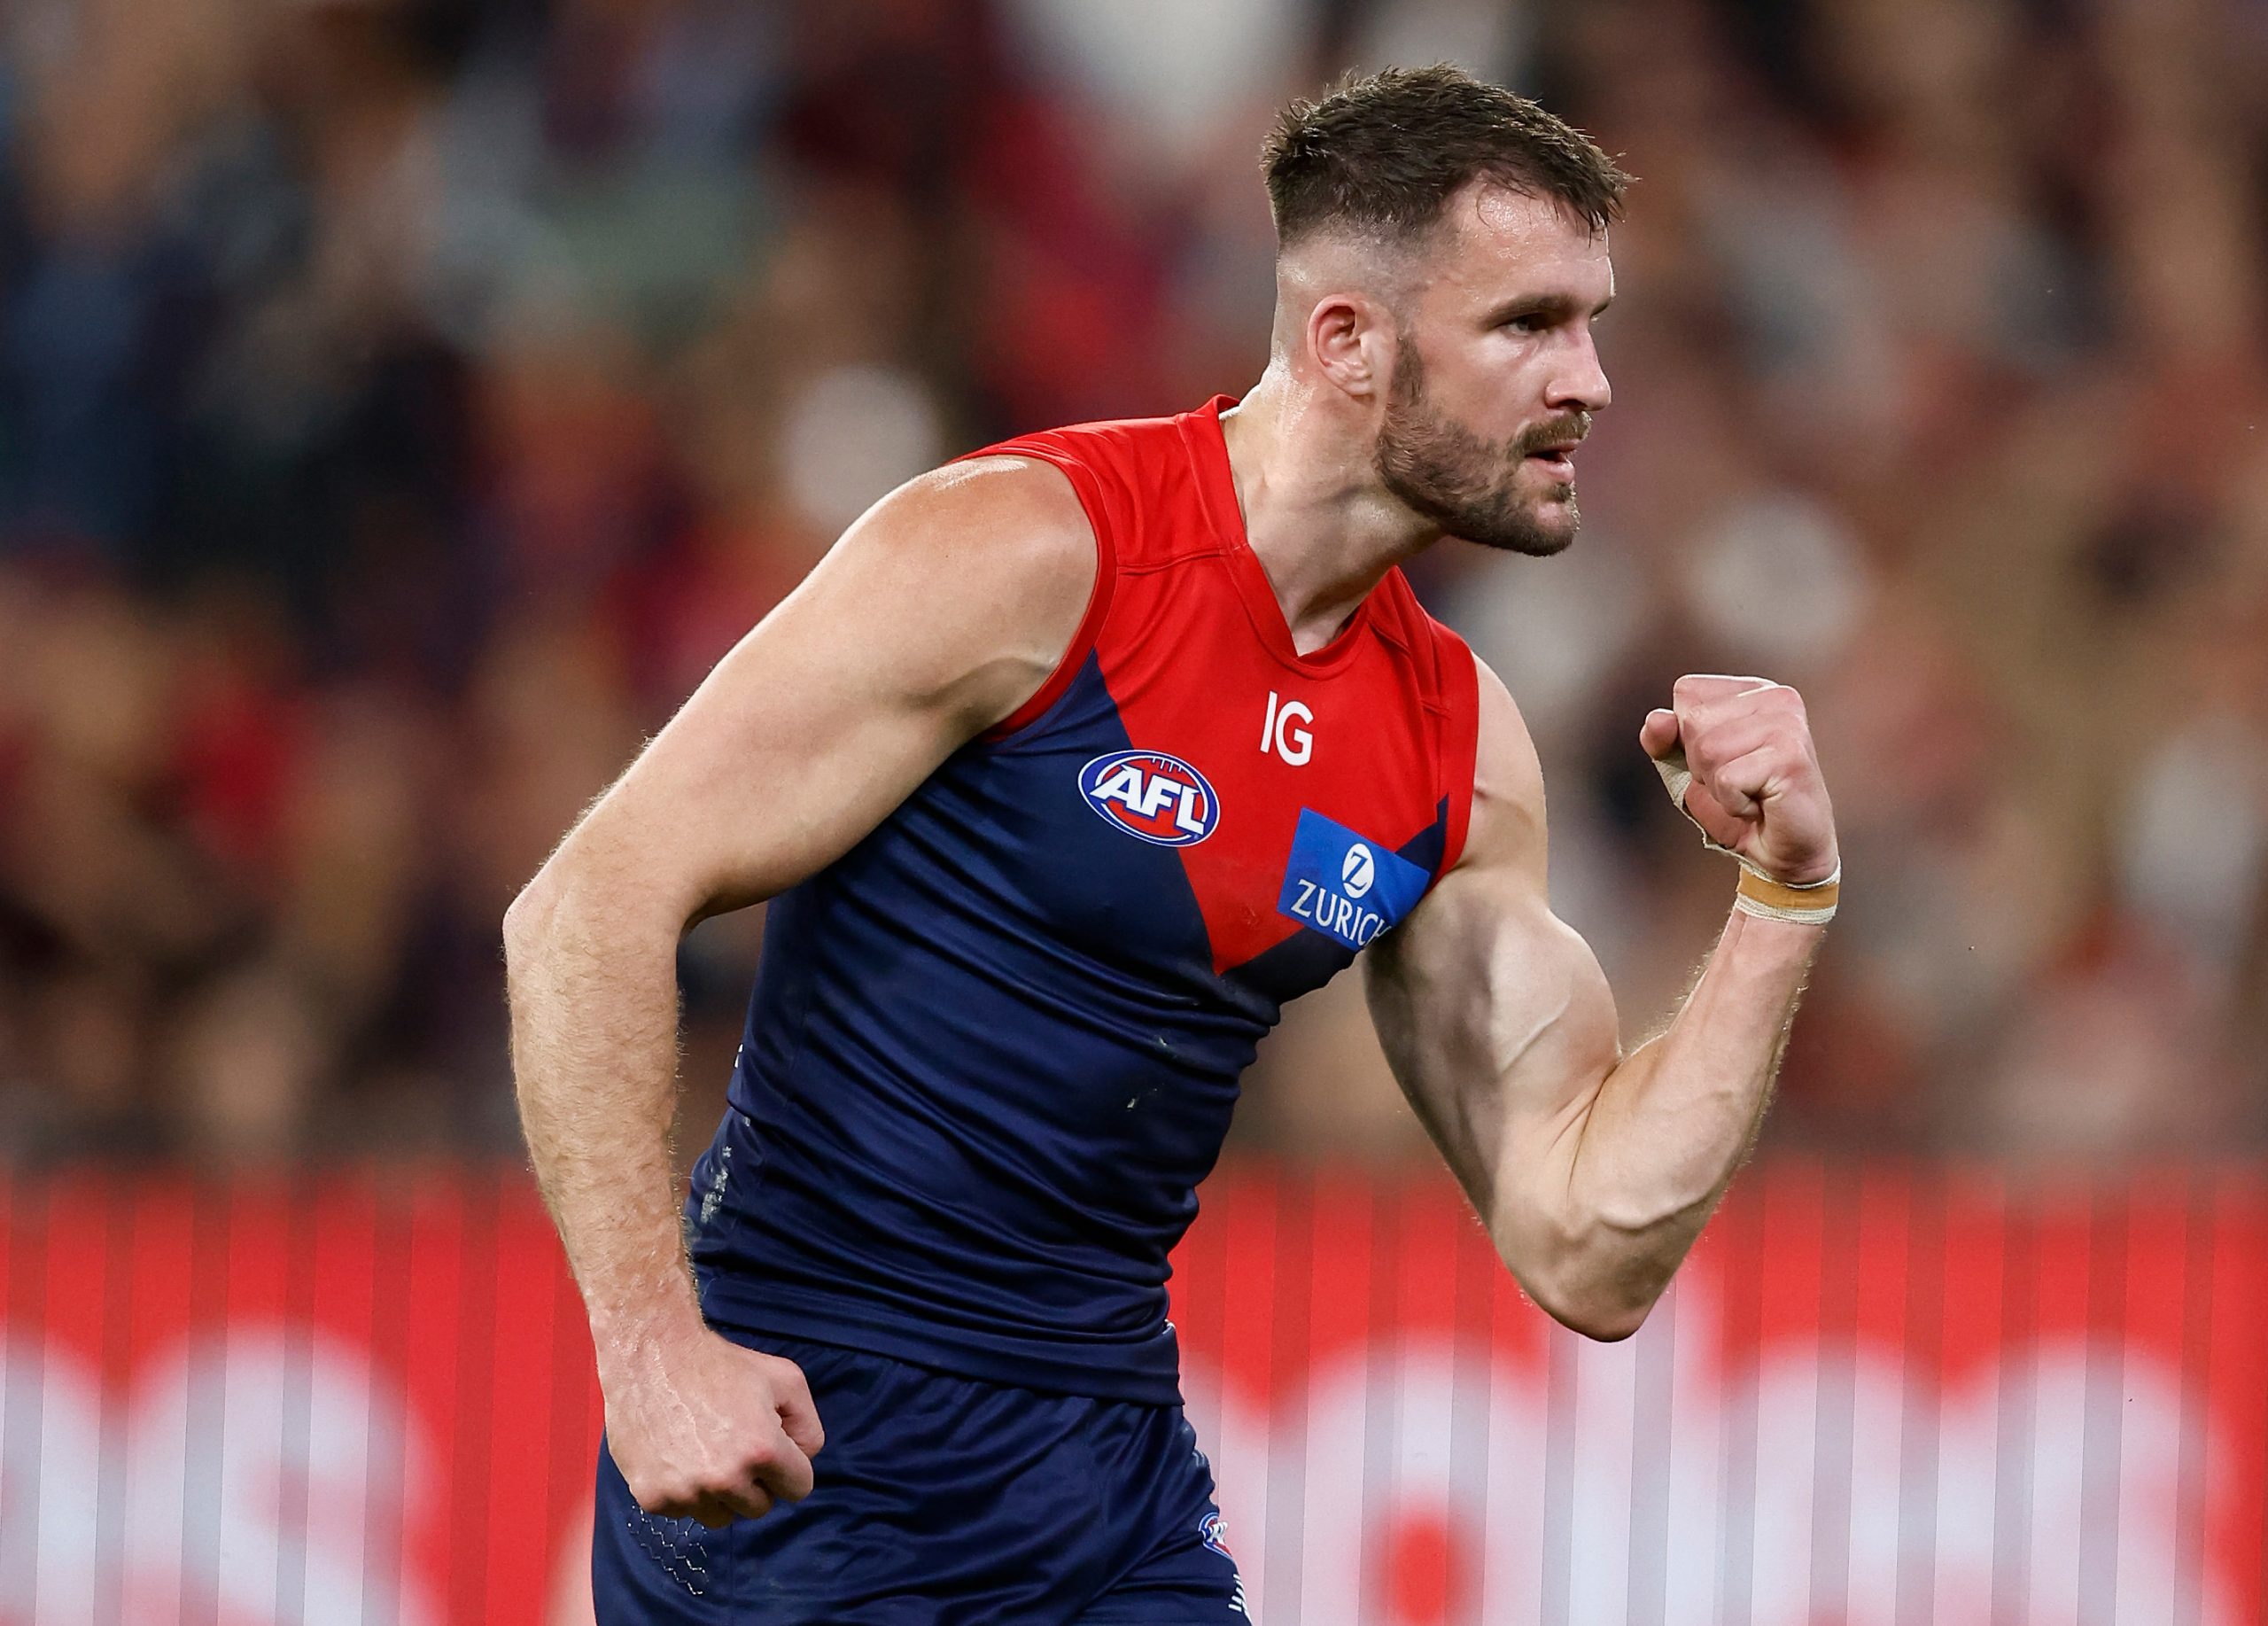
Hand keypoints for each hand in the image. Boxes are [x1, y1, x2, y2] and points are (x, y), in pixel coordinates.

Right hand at [600, 1318, 825, 1528]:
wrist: (651, 1356)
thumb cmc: (721, 1364)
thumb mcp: (785, 1379)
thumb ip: (807, 1426)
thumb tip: (802, 1460)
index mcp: (761, 1450)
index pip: (798, 1489)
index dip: (789, 1465)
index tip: (771, 1446)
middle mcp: (725, 1479)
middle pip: (760, 1507)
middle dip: (755, 1481)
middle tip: (734, 1444)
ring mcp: (685, 1492)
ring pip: (721, 1517)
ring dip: (720, 1494)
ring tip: (705, 1451)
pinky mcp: (652, 1498)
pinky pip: (684, 1512)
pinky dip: (684, 1492)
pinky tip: (677, 1455)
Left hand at [1640, 674, 1837, 886]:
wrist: (1785, 851)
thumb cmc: (1739, 802)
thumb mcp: (1687, 766)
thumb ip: (1663, 738)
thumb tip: (1658, 720)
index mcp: (1754, 689)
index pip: (1686, 691)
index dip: (1683, 734)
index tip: (1720, 759)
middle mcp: (1777, 698)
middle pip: (1693, 721)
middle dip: (1701, 764)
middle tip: (1739, 781)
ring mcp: (1788, 725)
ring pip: (1707, 751)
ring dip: (1718, 786)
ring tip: (1749, 792)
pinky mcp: (1791, 757)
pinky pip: (1726, 780)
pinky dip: (1733, 803)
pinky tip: (1760, 805)